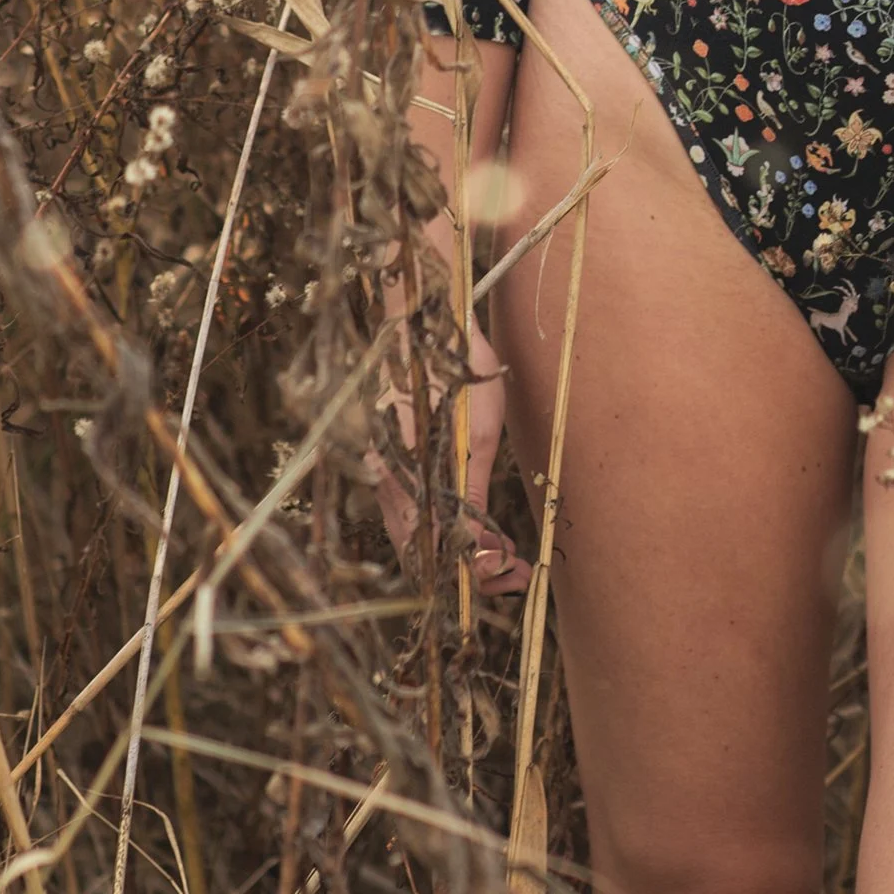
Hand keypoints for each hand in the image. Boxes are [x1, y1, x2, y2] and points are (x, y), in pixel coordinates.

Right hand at [366, 367, 530, 609]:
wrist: (422, 320)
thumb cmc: (454, 370)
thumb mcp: (477, 432)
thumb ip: (470, 491)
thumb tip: (475, 547)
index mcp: (402, 475)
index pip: (431, 548)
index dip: (469, 570)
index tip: (507, 573)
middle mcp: (382, 479)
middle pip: (421, 547)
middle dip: (468, 567)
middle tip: (512, 573)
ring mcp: (380, 469)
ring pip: (417, 530)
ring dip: (458, 547)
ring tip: (503, 551)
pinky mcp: (387, 458)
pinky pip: (411, 506)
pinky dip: (443, 522)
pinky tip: (475, 523)